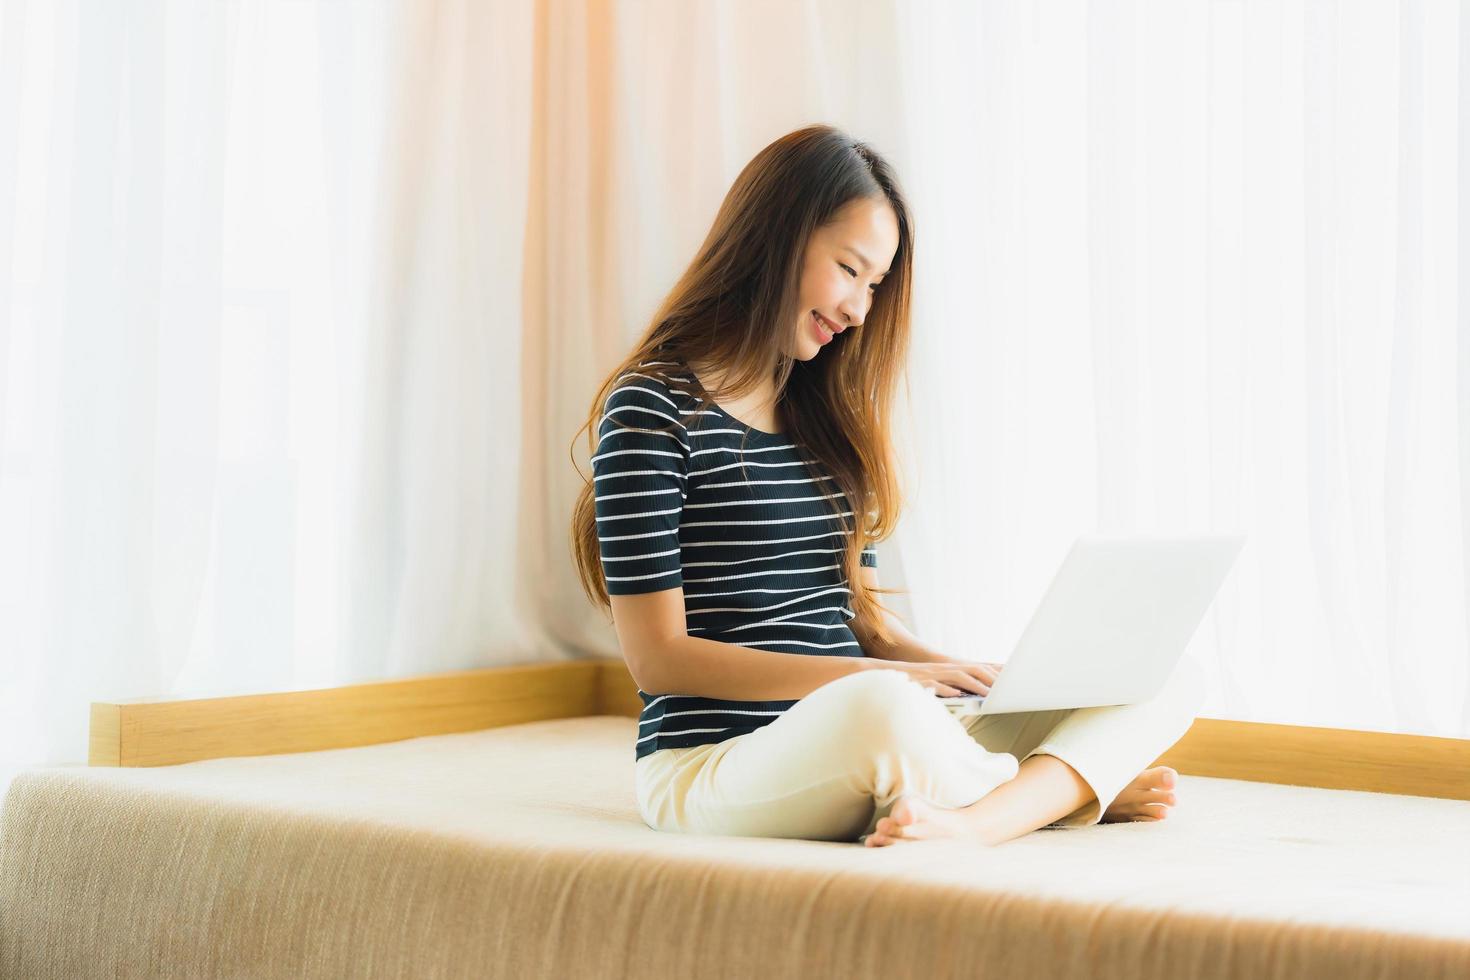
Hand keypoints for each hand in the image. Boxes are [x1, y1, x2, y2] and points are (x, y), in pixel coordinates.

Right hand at [889, 660, 1005, 696]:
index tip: (1008, 681)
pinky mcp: (919, 682)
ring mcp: (931, 675)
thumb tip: (963, 696)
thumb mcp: (931, 682)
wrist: (879, 674)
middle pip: (971, 670)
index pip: (974, 669)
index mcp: (946, 669)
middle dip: (989, 679)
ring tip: (988, 694)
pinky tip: (957, 695)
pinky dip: (947, 690)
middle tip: (1005, 689)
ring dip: (974, 685)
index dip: (991, 674)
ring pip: (957, 676)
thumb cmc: (909, 683)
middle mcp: (941, 669)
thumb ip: (947, 688)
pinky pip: (935, 685)